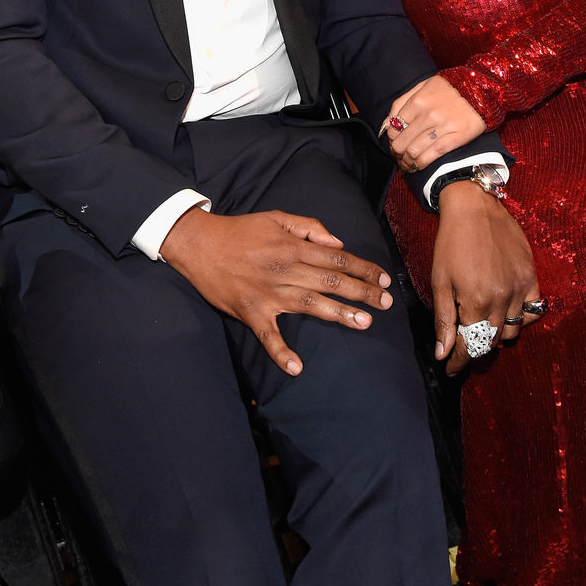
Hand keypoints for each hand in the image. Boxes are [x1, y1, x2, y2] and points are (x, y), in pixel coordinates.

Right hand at [160, 204, 393, 374]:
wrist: (199, 244)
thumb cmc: (240, 230)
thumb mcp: (276, 218)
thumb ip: (309, 227)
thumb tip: (337, 243)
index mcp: (293, 247)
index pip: (337, 259)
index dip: (363, 268)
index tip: (384, 278)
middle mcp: (286, 270)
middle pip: (332, 282)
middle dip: (363, 292)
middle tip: (387, 303)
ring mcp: (269, 294)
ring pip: (311, 305)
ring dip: (339, 314)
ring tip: (364, 323)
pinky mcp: (251, 312)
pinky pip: (268, 336)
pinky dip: (280, 352)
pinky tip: (296, 367)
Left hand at [383, 74, 485, 170]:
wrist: (481, 91)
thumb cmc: (449, 89)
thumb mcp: (423, 86)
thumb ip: (402, 102)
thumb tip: (387, 123)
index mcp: (418, 101)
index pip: (394, 127)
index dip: (392, 139)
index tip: (394, 143)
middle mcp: (428, 114)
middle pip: (402, 142)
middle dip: (397, 153)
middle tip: (399, 157)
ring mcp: (443, 127)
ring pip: (415, 151)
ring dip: (408, 161)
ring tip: (407, 164)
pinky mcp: (456, 137)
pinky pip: (433, 155)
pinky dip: (422, 163)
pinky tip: (419, 165)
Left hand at [430, 184, 541, 376]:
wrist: (474, 207)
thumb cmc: (451, 242)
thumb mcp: (440, 281)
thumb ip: (444, 320)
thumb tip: (442, 353)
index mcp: (476, 302)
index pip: (470, 346)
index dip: (459, 361)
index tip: (450, 369)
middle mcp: (501, 299)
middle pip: (491, 340)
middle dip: (475, 348)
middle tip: (463, 347)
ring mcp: (519, 288)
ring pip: (513, 330)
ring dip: (497, 334)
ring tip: (483, 327)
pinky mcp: (531, 276)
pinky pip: (533, 310)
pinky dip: (521, 318)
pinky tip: (508, 313)